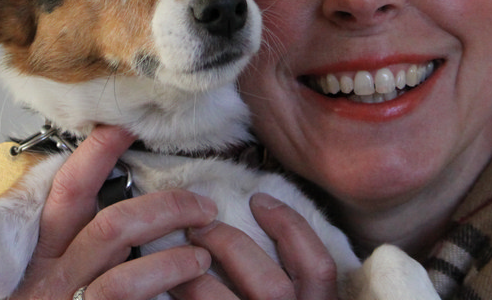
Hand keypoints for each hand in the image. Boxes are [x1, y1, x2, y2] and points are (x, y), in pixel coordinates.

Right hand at [9, 125, 217, 299]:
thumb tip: (107, 204)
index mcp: (38, 262)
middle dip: (163, 204)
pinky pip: (128, 293)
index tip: (120, 130)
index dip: (92, 159)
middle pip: (107, 222)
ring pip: (124, 259)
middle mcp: (49, 281)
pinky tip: (194, 270)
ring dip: (173, 242)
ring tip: (205, 241)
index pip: (63, 196)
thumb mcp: (46, 284)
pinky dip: (168, 275)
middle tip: (202, 200)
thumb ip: (67, 250)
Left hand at [171, 193, 339, 299]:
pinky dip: (187, 298)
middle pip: (271, 286)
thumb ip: (296, 274)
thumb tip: (264, 216)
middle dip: (231, 247)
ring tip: (180, 258)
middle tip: (202, 224)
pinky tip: (173, 287)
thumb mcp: (303, 296)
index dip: (289, 228)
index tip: (258, 200)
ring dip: (197, 279)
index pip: (318, 266)